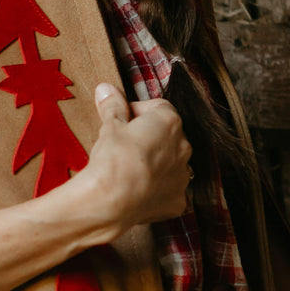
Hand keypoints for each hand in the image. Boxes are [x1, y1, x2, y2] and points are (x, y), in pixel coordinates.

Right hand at [86, 83, 191, 233]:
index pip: (158, 107)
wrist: (111, 200)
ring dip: (155, 164)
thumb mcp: (110, 127)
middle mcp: (183, 147)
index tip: (122, 120)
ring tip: (131, 171)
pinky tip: (137, 191)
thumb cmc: (113, 160)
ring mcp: (182, 175)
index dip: (138, 112)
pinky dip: (156, 190)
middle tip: (125, 146)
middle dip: (149, 138)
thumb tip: (106, 89)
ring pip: (170, 163)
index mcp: (169, 122)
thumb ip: (113, 106)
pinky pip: (168, 190)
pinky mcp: (177, 200)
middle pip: (167, 136)